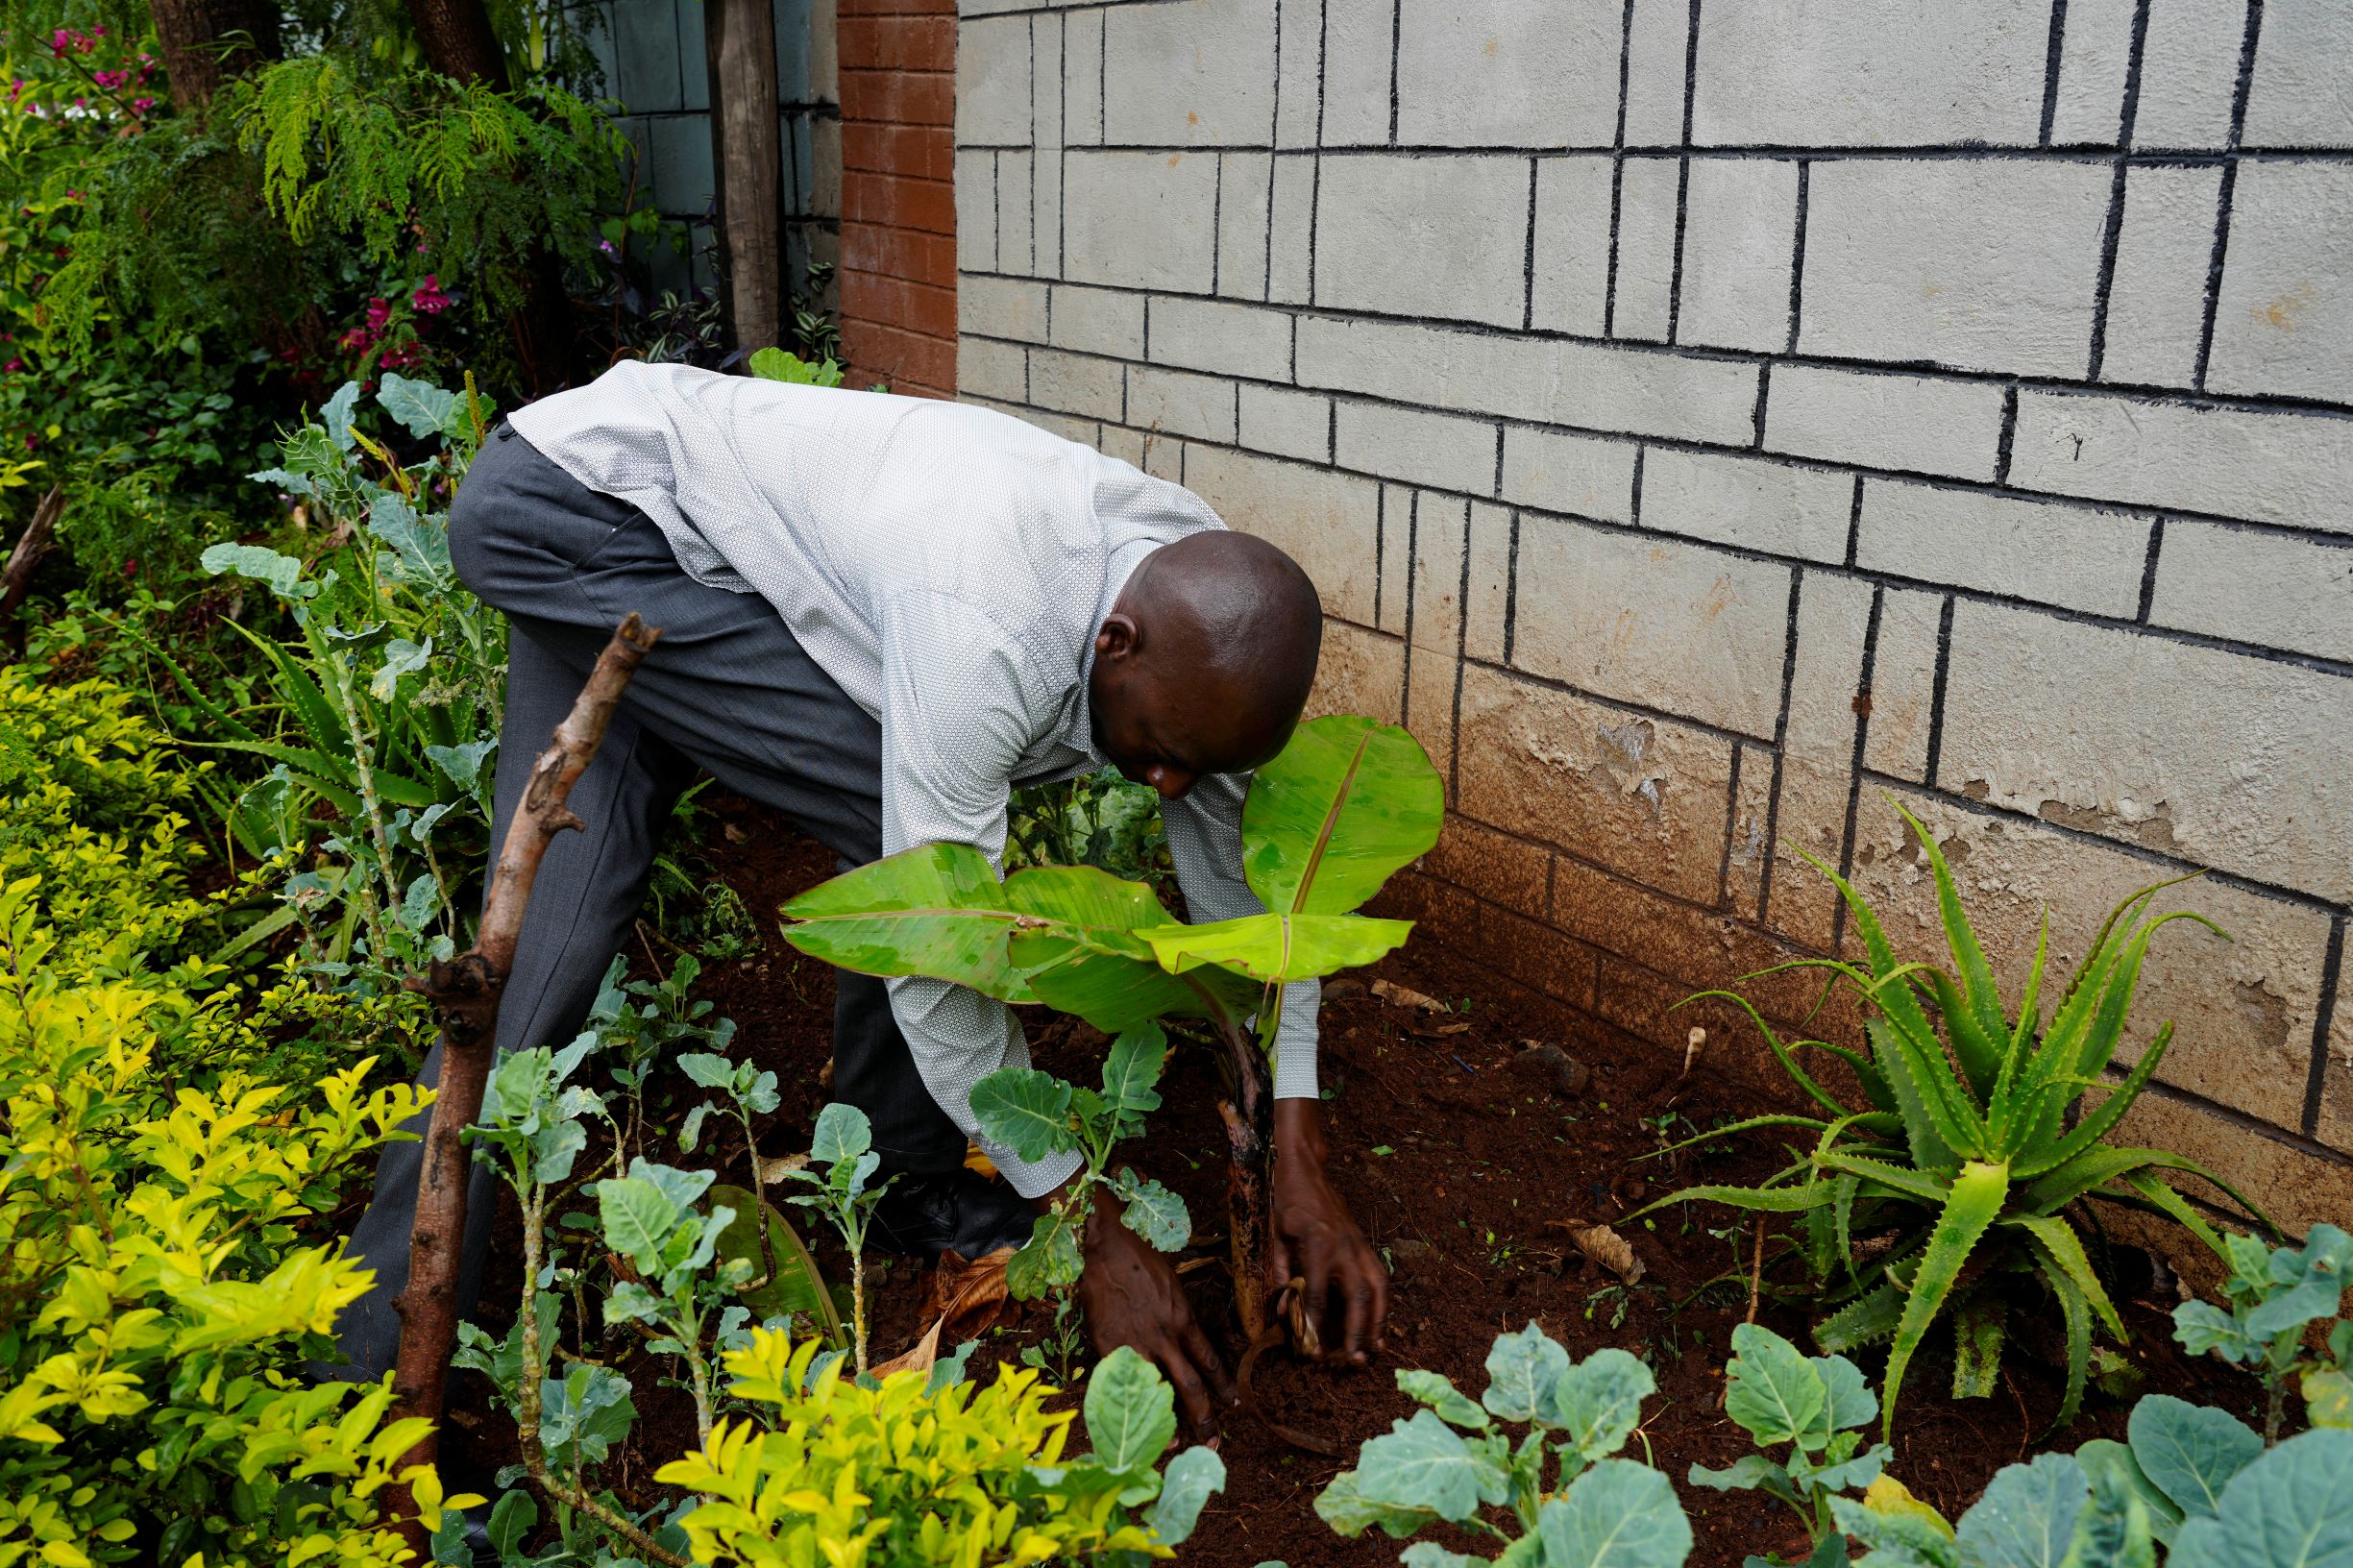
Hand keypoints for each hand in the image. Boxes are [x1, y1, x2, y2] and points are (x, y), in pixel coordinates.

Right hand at [1072, 1198, 1237, 1437]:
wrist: (1107, 1247)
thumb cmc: (1140, 1261)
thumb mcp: (1172, 1285)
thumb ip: (1180, 1315)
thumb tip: (1186, 1337)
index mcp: (1184, 1318)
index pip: (1210, 1360)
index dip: (1223, 1385)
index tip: (1234, 1404)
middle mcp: (1166, 1336)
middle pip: (1192, 1385)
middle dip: (1205, 1417)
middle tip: (1215, 1443)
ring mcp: (1138, 1343)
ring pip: (1161, 1390)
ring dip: (1173, 1421)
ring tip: (1180, 1445)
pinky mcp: (1110, 1346)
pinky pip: (1125, 1382)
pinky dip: (1134, 1406)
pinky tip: (1139, 1423)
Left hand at [1269, 1098, 1388, 1363]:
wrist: (1308, 1170)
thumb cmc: (1287, 1202)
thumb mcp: (1275, 1236)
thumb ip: (1281, 1274)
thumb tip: (1283, 1313)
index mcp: (1317, 1245)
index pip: (1319, 1295)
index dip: (1316, 1326)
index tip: (1313, 1351)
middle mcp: (1344, 1247)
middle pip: (1357, 1297)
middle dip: (1358, 1331)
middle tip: (1353, 1361)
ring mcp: (1359, 1246)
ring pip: (1377, 1290)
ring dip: (1377, 1322)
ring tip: (1373, 1350)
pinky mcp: (1366, 1246)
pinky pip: (1381, 1279)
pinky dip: (1383, 1305)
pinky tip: (1380, 1324)